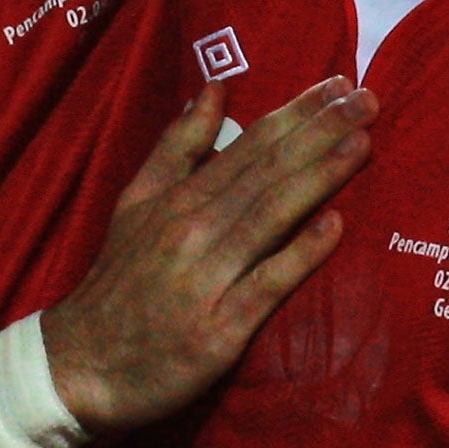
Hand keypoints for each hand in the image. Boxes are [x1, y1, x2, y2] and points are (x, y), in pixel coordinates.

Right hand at [42, 76, 375, 434]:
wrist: (81, 364)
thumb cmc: (119, 280)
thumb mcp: (136, 201)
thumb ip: (177, 145)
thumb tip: (214, 88)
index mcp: (179, 197)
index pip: (249, 145)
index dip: (297, 113)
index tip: (339, 84)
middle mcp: (194, 229)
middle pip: (266, 172)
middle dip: (320, 132)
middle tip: (367, 97)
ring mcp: (208, 278)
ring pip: (269, 217)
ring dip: (318, 177)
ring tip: (361, 143)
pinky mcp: (219, 329)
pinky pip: (265, 284)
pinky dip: (299, 254)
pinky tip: (336, 226)